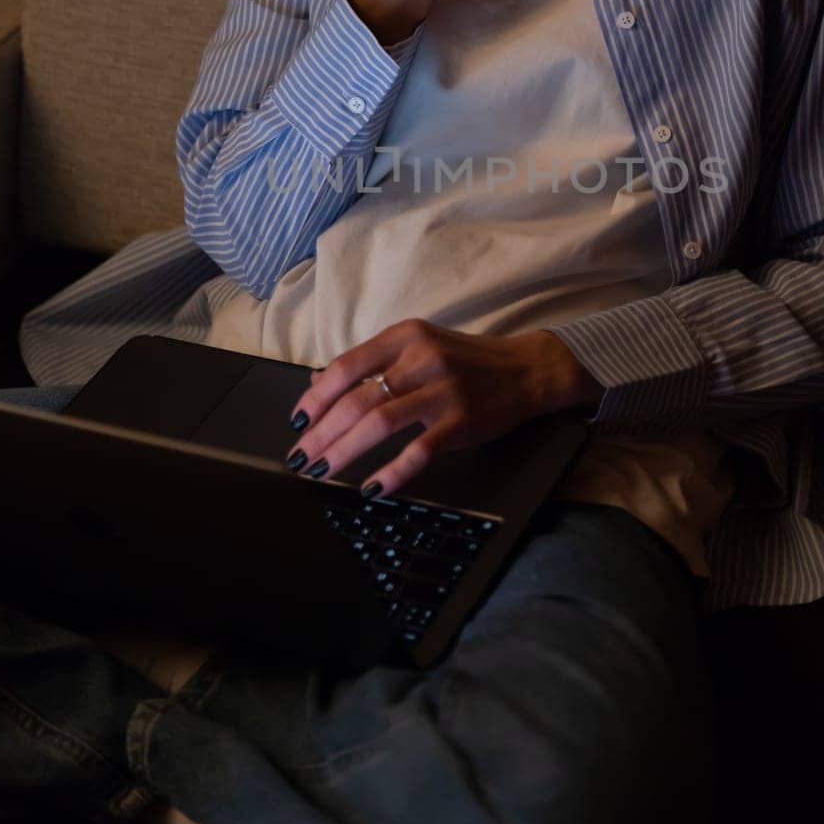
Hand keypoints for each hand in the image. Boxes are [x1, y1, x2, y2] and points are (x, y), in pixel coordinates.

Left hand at [284, 319, 601, 498]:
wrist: (526, 369)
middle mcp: (421, 359)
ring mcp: (442, 391)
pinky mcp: (461, 422)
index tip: (296, 422)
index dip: (315, 397)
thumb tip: (319, 381)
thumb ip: (372, 362)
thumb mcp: (418, 347)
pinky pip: (418, 452)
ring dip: (342, 451)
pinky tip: (373, 487)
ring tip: (322, 470)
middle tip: (300, 457)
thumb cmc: (466, 360)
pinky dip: (392, 473)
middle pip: (356, 399)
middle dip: (320, 433)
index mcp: (404, 336)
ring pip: (378, 423)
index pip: (346, 366)